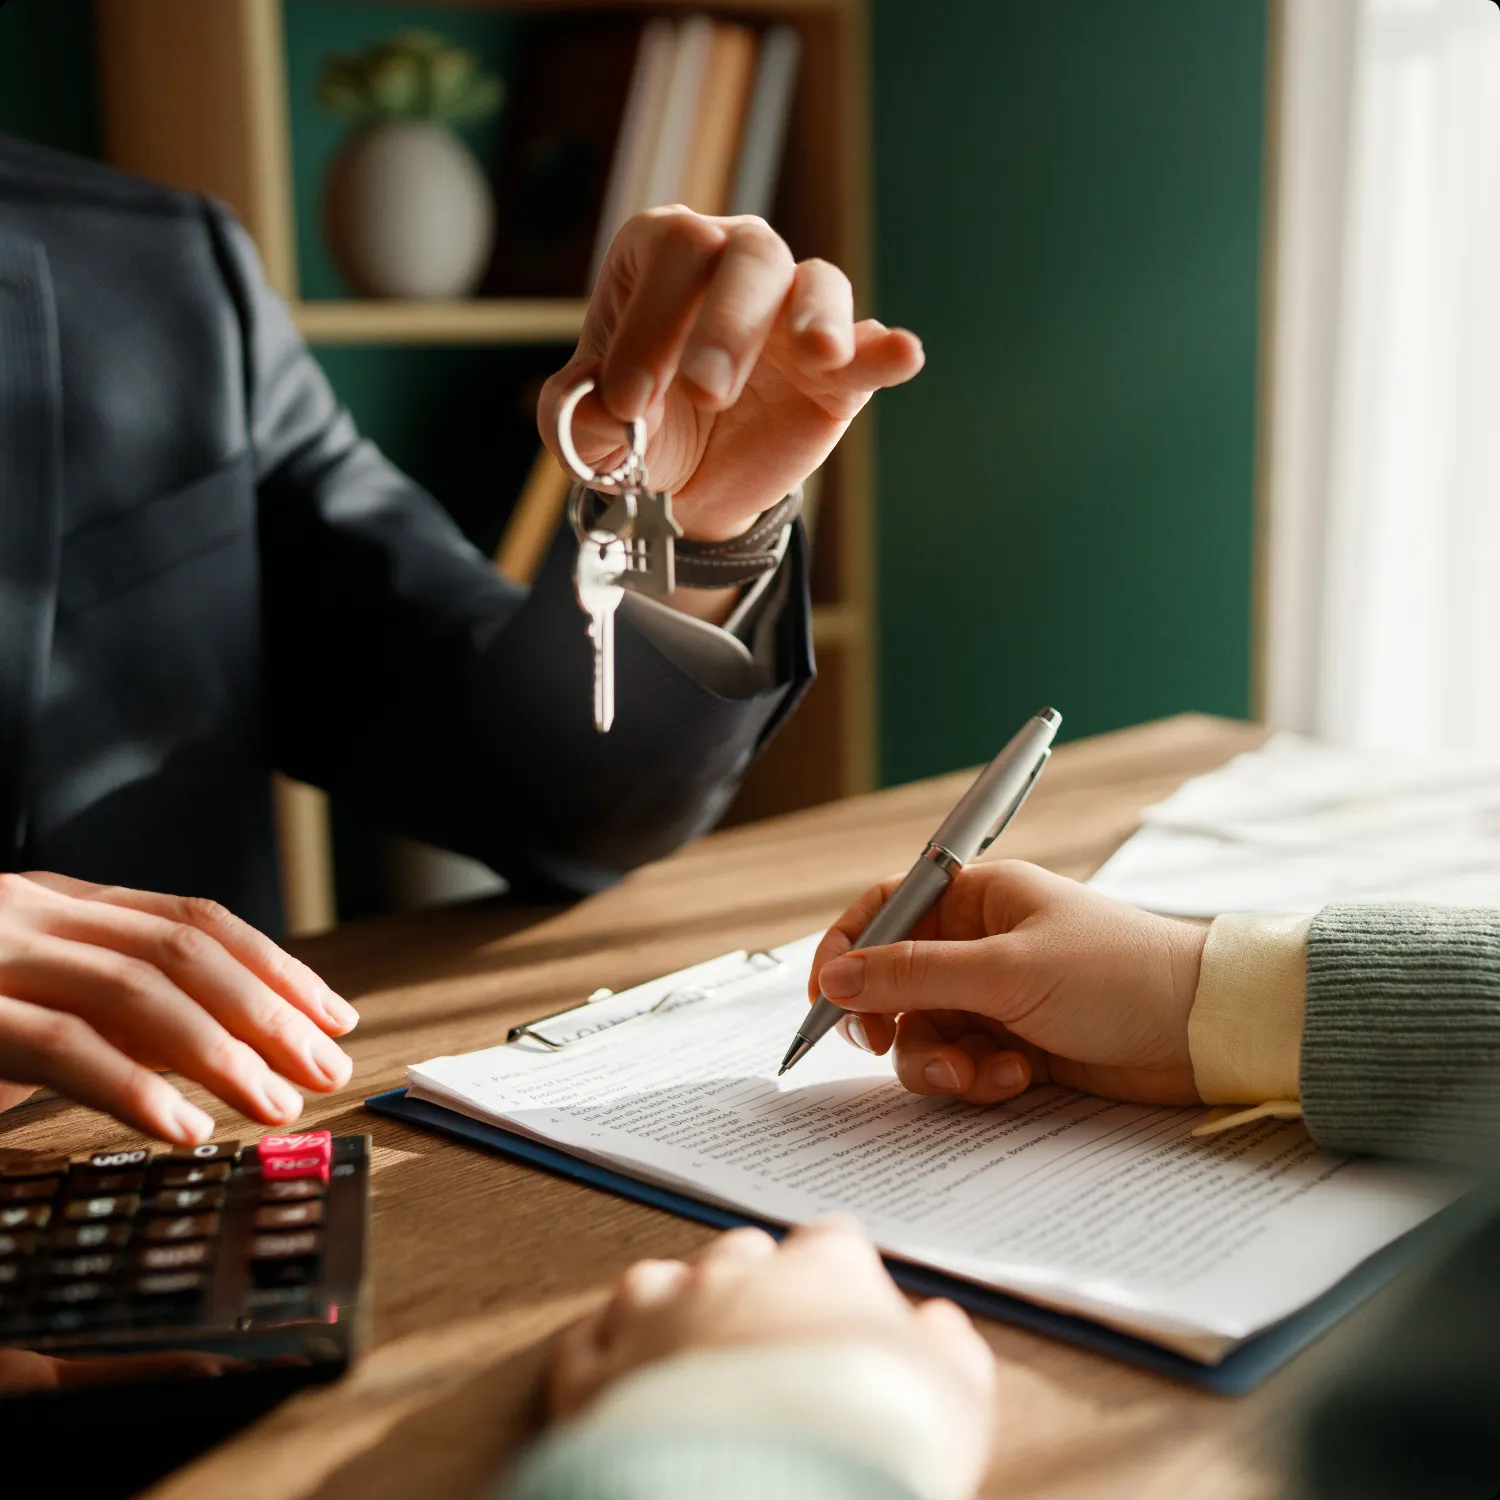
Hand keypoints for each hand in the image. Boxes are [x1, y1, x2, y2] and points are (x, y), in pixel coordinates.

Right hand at [0, 872, 356, 1143]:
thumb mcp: (40, 1005)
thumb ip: (126, 1014)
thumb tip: (235, 1047)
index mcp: (60, 906)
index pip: (195, 921)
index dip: (277, 969)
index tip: (337, 1019)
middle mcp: (32, 914)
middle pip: (183, 952)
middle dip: (269, 1014)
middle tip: (327, 1071)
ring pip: (138, 991)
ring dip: (223, 1054)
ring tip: (277, 1106)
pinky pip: (65, 1046)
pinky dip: (136, 1089)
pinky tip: (186, 1128)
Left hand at [539, 208, 923, 542]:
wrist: (689, 481)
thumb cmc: (638, 426)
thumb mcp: (589, 431)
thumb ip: (577, 416)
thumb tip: (601, 410)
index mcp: (662, 255)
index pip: (669, 256)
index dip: (648, 323)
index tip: (627, 403)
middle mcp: (734, 262)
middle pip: (747, 256)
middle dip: (727, 324)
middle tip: (705, 391)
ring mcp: (793, 310)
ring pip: (816, 282)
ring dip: (817, 317)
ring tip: (817, 354)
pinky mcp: (841, 366)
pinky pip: (870, 344)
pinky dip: (885, 349)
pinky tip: (902, 354)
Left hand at [551, 1219, 993, 1493]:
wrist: (770, 1492)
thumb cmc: (872, 1443)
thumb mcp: (956, 1397)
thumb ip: (949, 1346)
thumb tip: (939, 1325)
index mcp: (824, 1267)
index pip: (835, 1244)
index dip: (841, 1282)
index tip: (846, 1315)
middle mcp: (734, 1272)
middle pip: (743, 1254)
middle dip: (754, 1287)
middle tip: (774, 1345)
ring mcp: (657, 1313)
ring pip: (659, 1282)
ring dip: (675, 1308)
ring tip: (695, 1356)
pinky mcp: (596, 1369)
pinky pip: (590, 1341)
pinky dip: (606, 1353)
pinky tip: (624, 1375)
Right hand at [809, 861, 1206, 1105]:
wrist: (1205, 1030)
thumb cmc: (1120, 973)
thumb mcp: (1009, 969)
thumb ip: (915, 975)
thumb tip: (836, 979)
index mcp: (977, 898)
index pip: (885, 910)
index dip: (846, 949)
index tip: (825, 998)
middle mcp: (980, 944)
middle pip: (894, 982)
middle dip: (892, 1022)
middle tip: (889, 1046)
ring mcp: (997, 997)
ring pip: (924, 1033)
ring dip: (938, 1061)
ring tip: (980, 1075)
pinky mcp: (1016, 1045)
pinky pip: (964, 1065)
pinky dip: (978, 1079)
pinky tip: (1016, 1080)